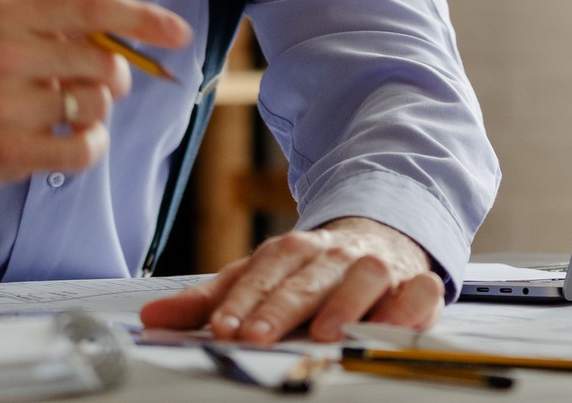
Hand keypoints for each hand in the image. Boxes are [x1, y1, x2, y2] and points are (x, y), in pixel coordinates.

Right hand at [0, 0, 190, 190]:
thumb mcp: (9, 21)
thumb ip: (67, 1)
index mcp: (10, 13)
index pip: (92, 8)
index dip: (143, 17)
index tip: (180, 32)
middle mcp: (6, 54)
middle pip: (103, 62)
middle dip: (115, 76)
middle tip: (92, 82)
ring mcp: (3, 103)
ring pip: (97, 105)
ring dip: (97, 112)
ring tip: (67, 111)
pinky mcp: (6, 149)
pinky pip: (83, 147)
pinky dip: (90, 144)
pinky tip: (71, 138)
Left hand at [139, 218, 443, 342]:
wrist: (380, 236)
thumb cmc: (314, 269)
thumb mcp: (260, 278)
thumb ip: (211, 300)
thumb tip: (152, 317)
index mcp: (293, 250)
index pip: (263, 272)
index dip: (242, 300)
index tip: (221, 327)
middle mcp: (334, 255)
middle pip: (306, 278)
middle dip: (280, 307)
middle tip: (255, 335)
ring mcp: (377, 266)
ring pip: (362, 279)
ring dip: (343, 305)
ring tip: (324, 333)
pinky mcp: (416, 283)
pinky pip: (418, 293)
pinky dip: (409, 307)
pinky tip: (391, 328)